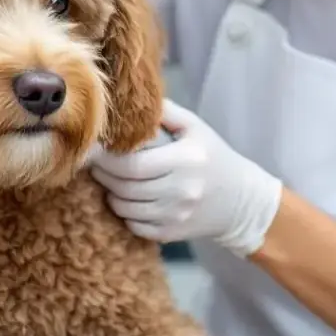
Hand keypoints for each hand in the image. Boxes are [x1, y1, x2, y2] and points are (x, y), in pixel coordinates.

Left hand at [90, 99, 282, 257]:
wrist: (241, 200)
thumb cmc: (213, 157)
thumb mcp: (195, 127)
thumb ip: (164, 112)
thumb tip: (132, 101)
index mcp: (185, 160)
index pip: (132, 164)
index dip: (106, 159)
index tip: (94, 149)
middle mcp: (181, 191)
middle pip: (124, 187)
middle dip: (103, 175)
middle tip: (96, 163)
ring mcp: (176, 215)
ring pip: (125, 208)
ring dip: (111, 194)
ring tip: (111, 180)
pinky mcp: (172, 234)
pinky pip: (135, 226)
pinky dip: (125, 214)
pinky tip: (129, 200)